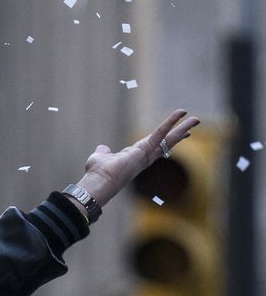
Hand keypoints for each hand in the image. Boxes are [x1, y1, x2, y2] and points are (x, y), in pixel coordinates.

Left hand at [75, 109, 199, 207]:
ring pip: (169, 139)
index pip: (156, 145)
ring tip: (196, 119)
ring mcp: (147, 154)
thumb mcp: (101, 157)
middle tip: (195, 122)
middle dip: (181, 132)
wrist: (98, 181)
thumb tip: (103, 148)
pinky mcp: (146, 149)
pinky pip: (160, 133)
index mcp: (136, 156)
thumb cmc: (98, 173)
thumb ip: (105, 152)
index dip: (167, 138)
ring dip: (183, 128)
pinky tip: (180, 114)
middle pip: (167, 142)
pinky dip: (170, 122)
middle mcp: (145, 157)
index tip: (182, 134)